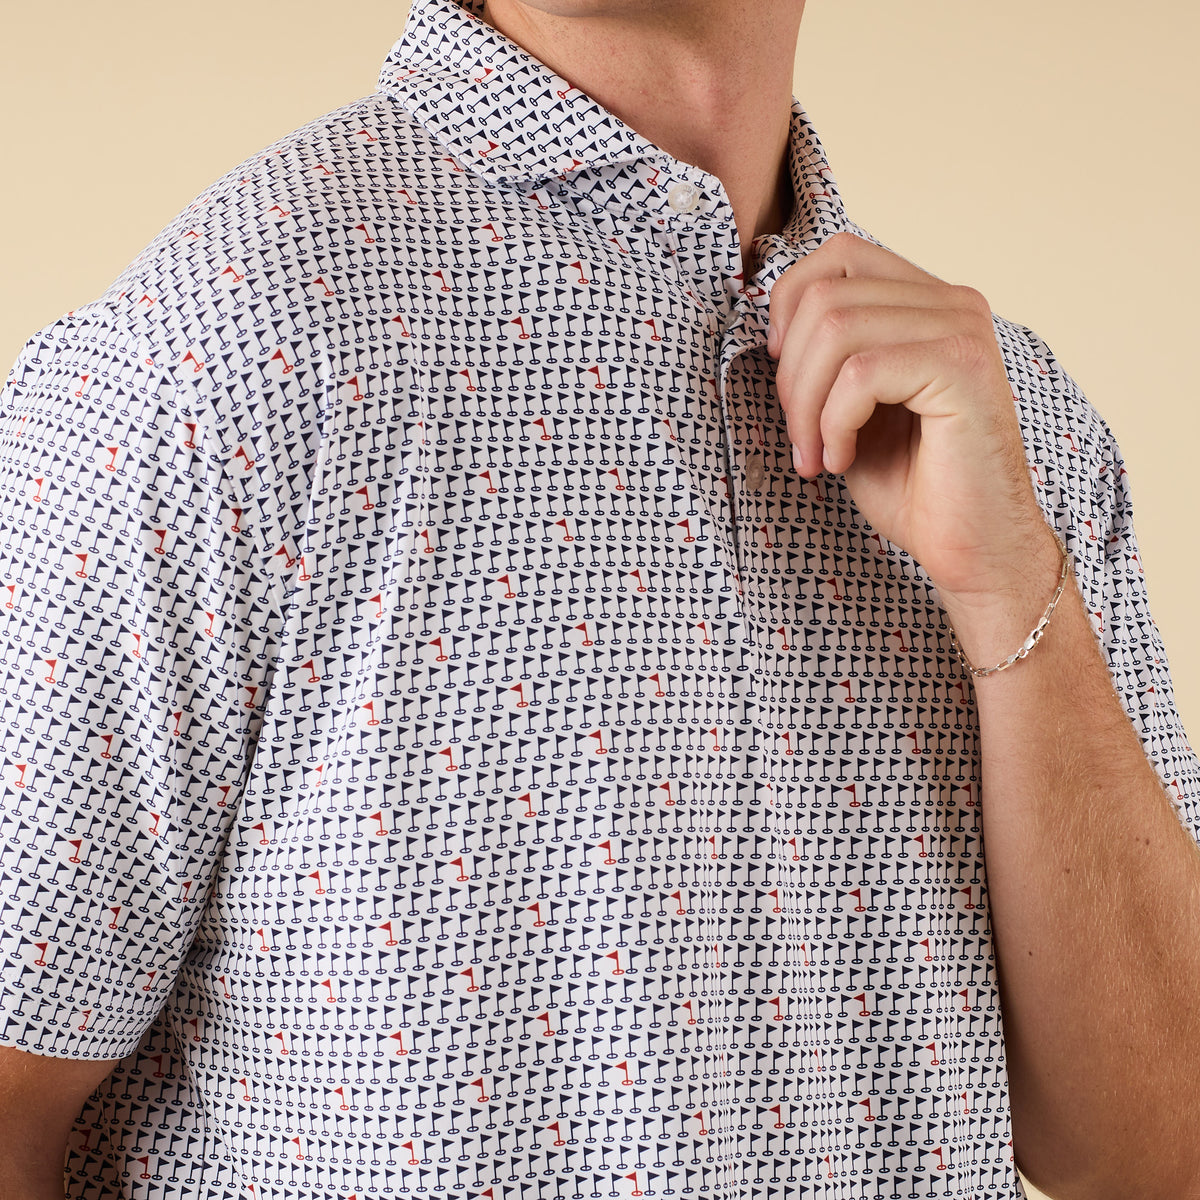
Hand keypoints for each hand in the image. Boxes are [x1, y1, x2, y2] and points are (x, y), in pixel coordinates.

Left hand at [767, 231, 1058, 613]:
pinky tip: (842, 460)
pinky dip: (833, 423)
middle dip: (790, 374)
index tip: (782, 372)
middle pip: (825, 295)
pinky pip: (861, 373)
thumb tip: (773, 325)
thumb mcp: (851, 407)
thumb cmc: (911, 484)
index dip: (788, 307)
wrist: (970, 548)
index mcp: (927, 301)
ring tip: (817, 453)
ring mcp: (963, 329)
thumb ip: (826, 356)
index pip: (837, 253)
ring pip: (836, 329)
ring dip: (806, 404)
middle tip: (799, 436)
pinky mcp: (963, 367)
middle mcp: (952, 302)